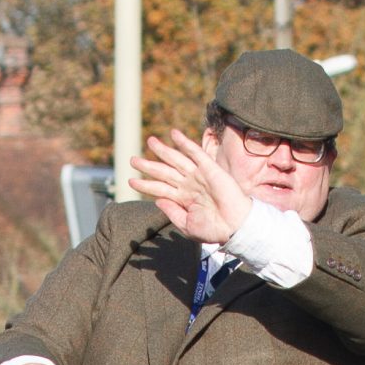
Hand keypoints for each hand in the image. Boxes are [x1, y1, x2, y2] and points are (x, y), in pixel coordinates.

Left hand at [127, 129, 255, 245]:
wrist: (234, 226)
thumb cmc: (213, 230)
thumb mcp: (187, 225)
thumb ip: (172, 212)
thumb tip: (157, 200)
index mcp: (183, 199)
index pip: (160, 188)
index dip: (145, 184)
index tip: (130, 182)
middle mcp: (189, 185)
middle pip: (164, 171)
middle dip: (148, 165)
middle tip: (132, 160)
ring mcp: (199, 175)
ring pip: (176, 159)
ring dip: (163, 150)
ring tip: (150, 141)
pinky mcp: (209, 168)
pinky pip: (195, 152)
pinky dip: (184, 143)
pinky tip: (173, 134)